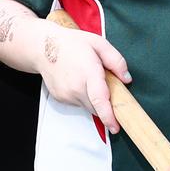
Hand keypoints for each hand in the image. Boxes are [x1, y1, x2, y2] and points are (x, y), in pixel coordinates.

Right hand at [36, 20, 130, 134]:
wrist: (43, 48)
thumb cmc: (71, 44)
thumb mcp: (98, 43)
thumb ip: (116, 61)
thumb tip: (126, 79)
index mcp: (88, 72)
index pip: (99, 99)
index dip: (109, 116)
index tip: (115, 127)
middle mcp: (76, 87)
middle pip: (97, 107)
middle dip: (106, 102)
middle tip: (104, 84)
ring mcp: (66, 95)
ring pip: (88, 106)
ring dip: (93, 98)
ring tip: (87, 78)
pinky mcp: (60, 98)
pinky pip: (78, 103)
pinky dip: (82, 96)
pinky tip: (77, 81)